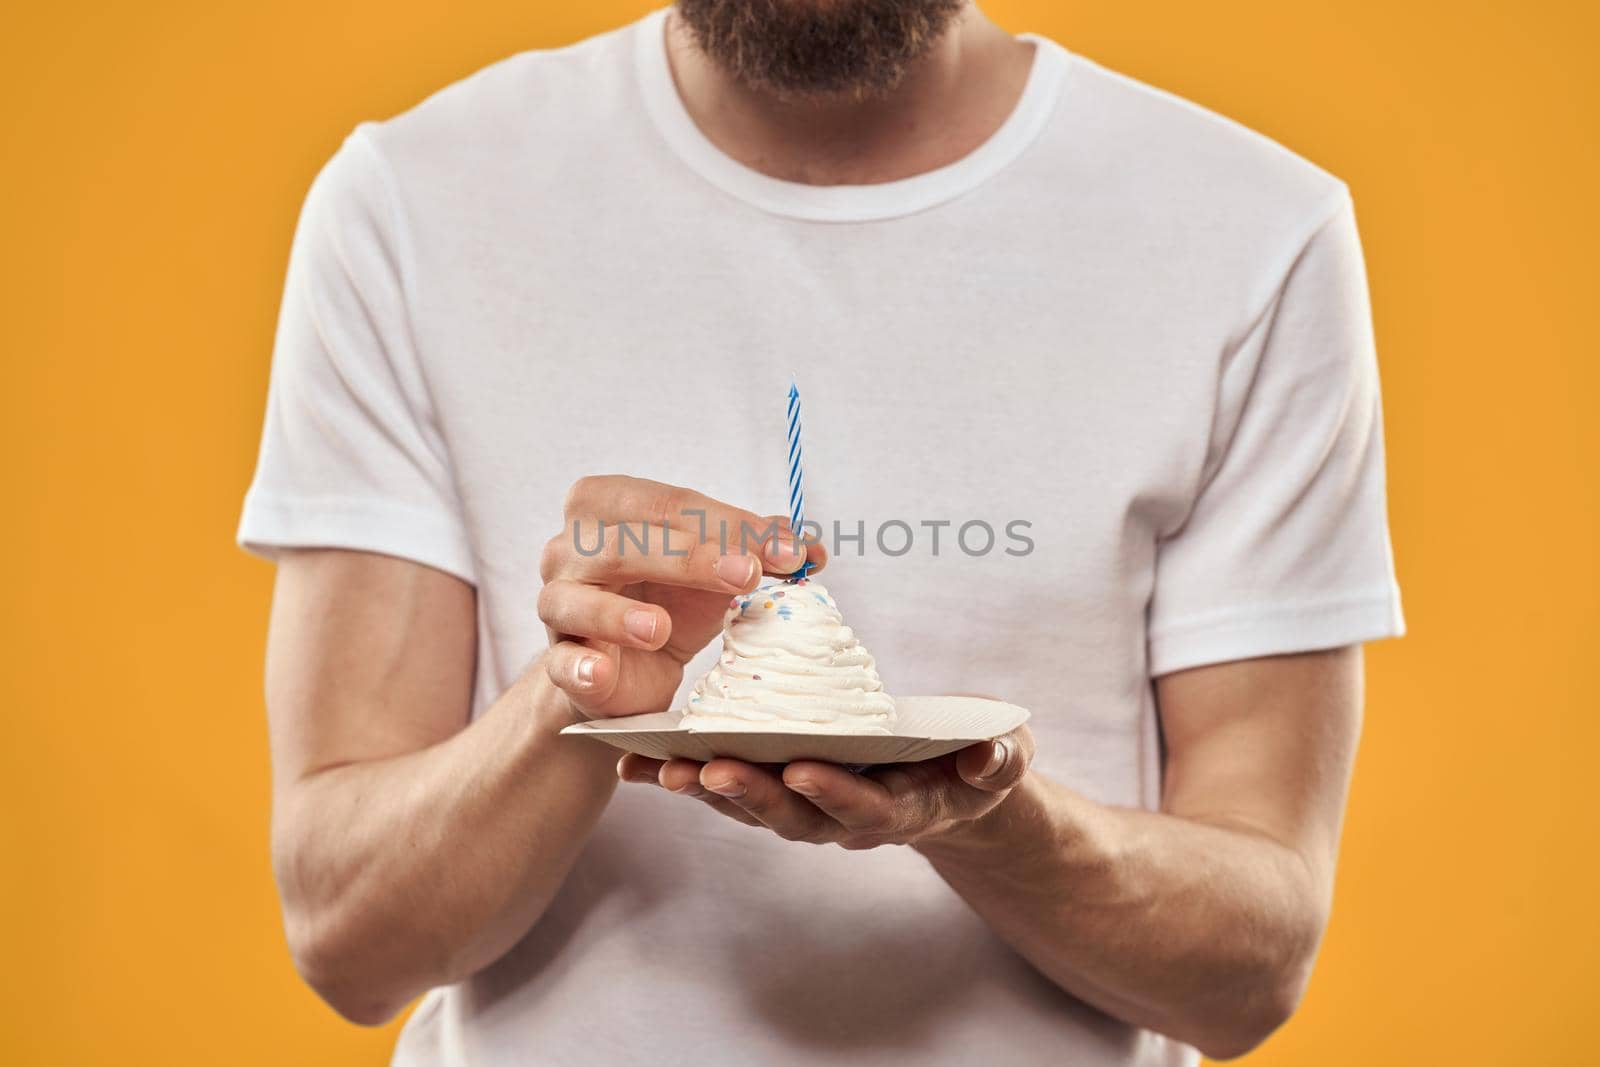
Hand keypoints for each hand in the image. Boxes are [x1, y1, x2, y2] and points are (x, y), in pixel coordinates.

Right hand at [538, 475, 824, 717]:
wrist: (631, 672)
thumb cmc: (668, 601)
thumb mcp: (717, 571)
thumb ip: (758, 550)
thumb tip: (810, 548)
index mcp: (607, 507)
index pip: (668, 504)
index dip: (728, 523)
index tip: (786, 552)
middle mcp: (570, 549)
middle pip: (621, 543)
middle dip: (686, 557)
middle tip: (743, 575)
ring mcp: (556, 606)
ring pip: (576, 599)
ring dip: (618, 613)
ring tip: (659, 628)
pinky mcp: (559, 663)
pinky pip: (561, 663)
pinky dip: (579, 668)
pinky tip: (601, 673)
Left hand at [616, 725, 1034, 848]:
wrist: (949, 785)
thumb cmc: (975, 764)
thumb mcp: (1002, 758)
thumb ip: (998, 760)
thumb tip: (989, 756)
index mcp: (900, 805)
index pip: (864, 805)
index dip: (834, 791)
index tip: (804, 770)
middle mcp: (845, 817)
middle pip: (792, 815)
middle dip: (751, 794)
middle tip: (711, 770)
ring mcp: (808, 807)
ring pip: (749, 805)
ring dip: (704, 789)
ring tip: (658, 768)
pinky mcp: (779, 790)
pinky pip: (727, 787)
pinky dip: (682, 777)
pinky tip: (635, 763)